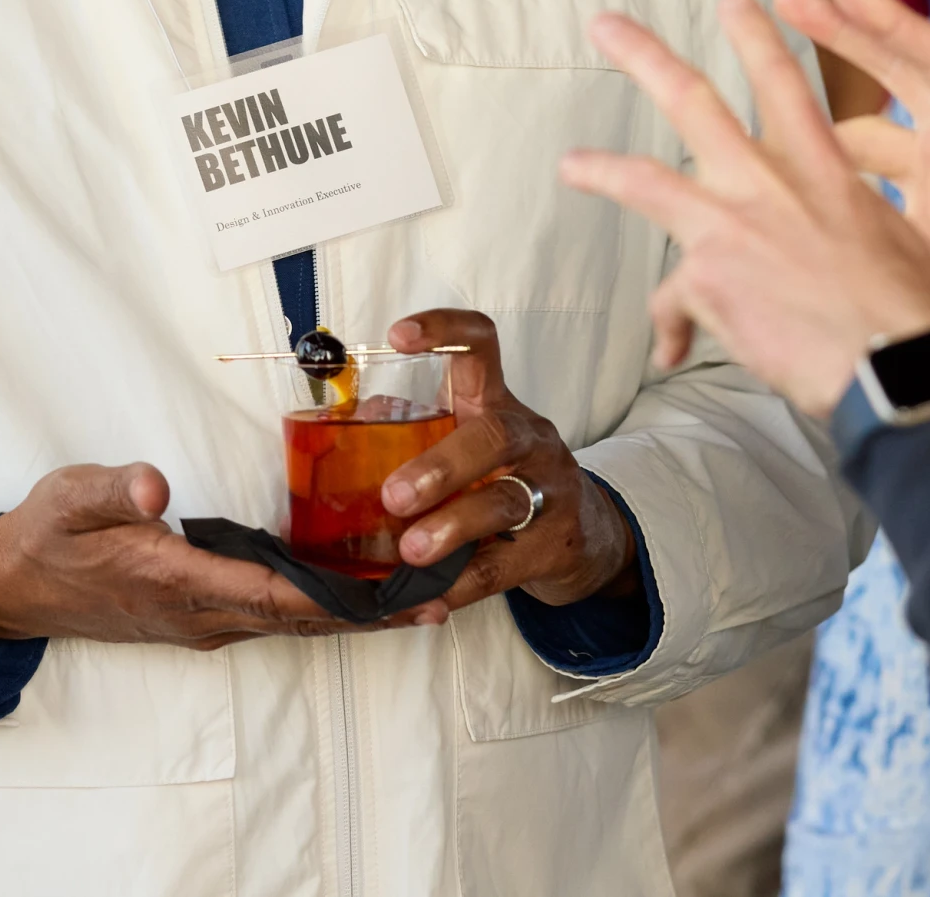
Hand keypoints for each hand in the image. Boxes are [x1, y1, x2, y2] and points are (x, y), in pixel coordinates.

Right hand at [0, 463, 420, 647]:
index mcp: (178, 582)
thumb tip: (156, 487)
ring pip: (295, 624)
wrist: (13, 585)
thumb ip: (116, 490)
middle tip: (442, 597)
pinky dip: (326, 608)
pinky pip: (277, 617)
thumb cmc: (47, 535)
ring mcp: (204, 621)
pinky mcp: (203, 615)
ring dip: (358, 615)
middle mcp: (202, 613)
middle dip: (373, 614)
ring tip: (425, 599)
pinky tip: (362, 592)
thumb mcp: (71, 498)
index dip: (338, 599)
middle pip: (303, 621)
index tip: (396, 595)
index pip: (273, 595)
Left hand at [376, 309, 636, 612]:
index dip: (444, 332)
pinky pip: (504, 566)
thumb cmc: (508, 481)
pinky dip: (462, 584)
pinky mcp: (555, 545)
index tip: (398, 337)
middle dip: (442, 464)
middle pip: (494, 434)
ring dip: (453, 526)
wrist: (586, 536)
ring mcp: (549, 491)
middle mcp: (529, 438)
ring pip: (505, 501)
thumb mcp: (470, 447)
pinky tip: (431, 598)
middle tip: (394, 496)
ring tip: (412, 552)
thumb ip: (415, 436)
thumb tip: (343, 430)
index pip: (480, 347)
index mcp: (496, 405)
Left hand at [563, 0, 929, 418]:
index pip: (783, 82)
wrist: (898, 371)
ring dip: (602, 168)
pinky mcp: (706, 278)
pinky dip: (668, 327)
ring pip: (644, 179)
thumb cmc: (926, 321)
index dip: (755, 37)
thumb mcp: (925, 253)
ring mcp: (731, 225)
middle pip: (691, 100)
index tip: (734, 2)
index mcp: (825, 169)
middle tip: (606, 25)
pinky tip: (670, 349)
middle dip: (644, 56)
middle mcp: (770, 183)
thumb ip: (896, 241)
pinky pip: (668, 299)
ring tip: (572, 164)